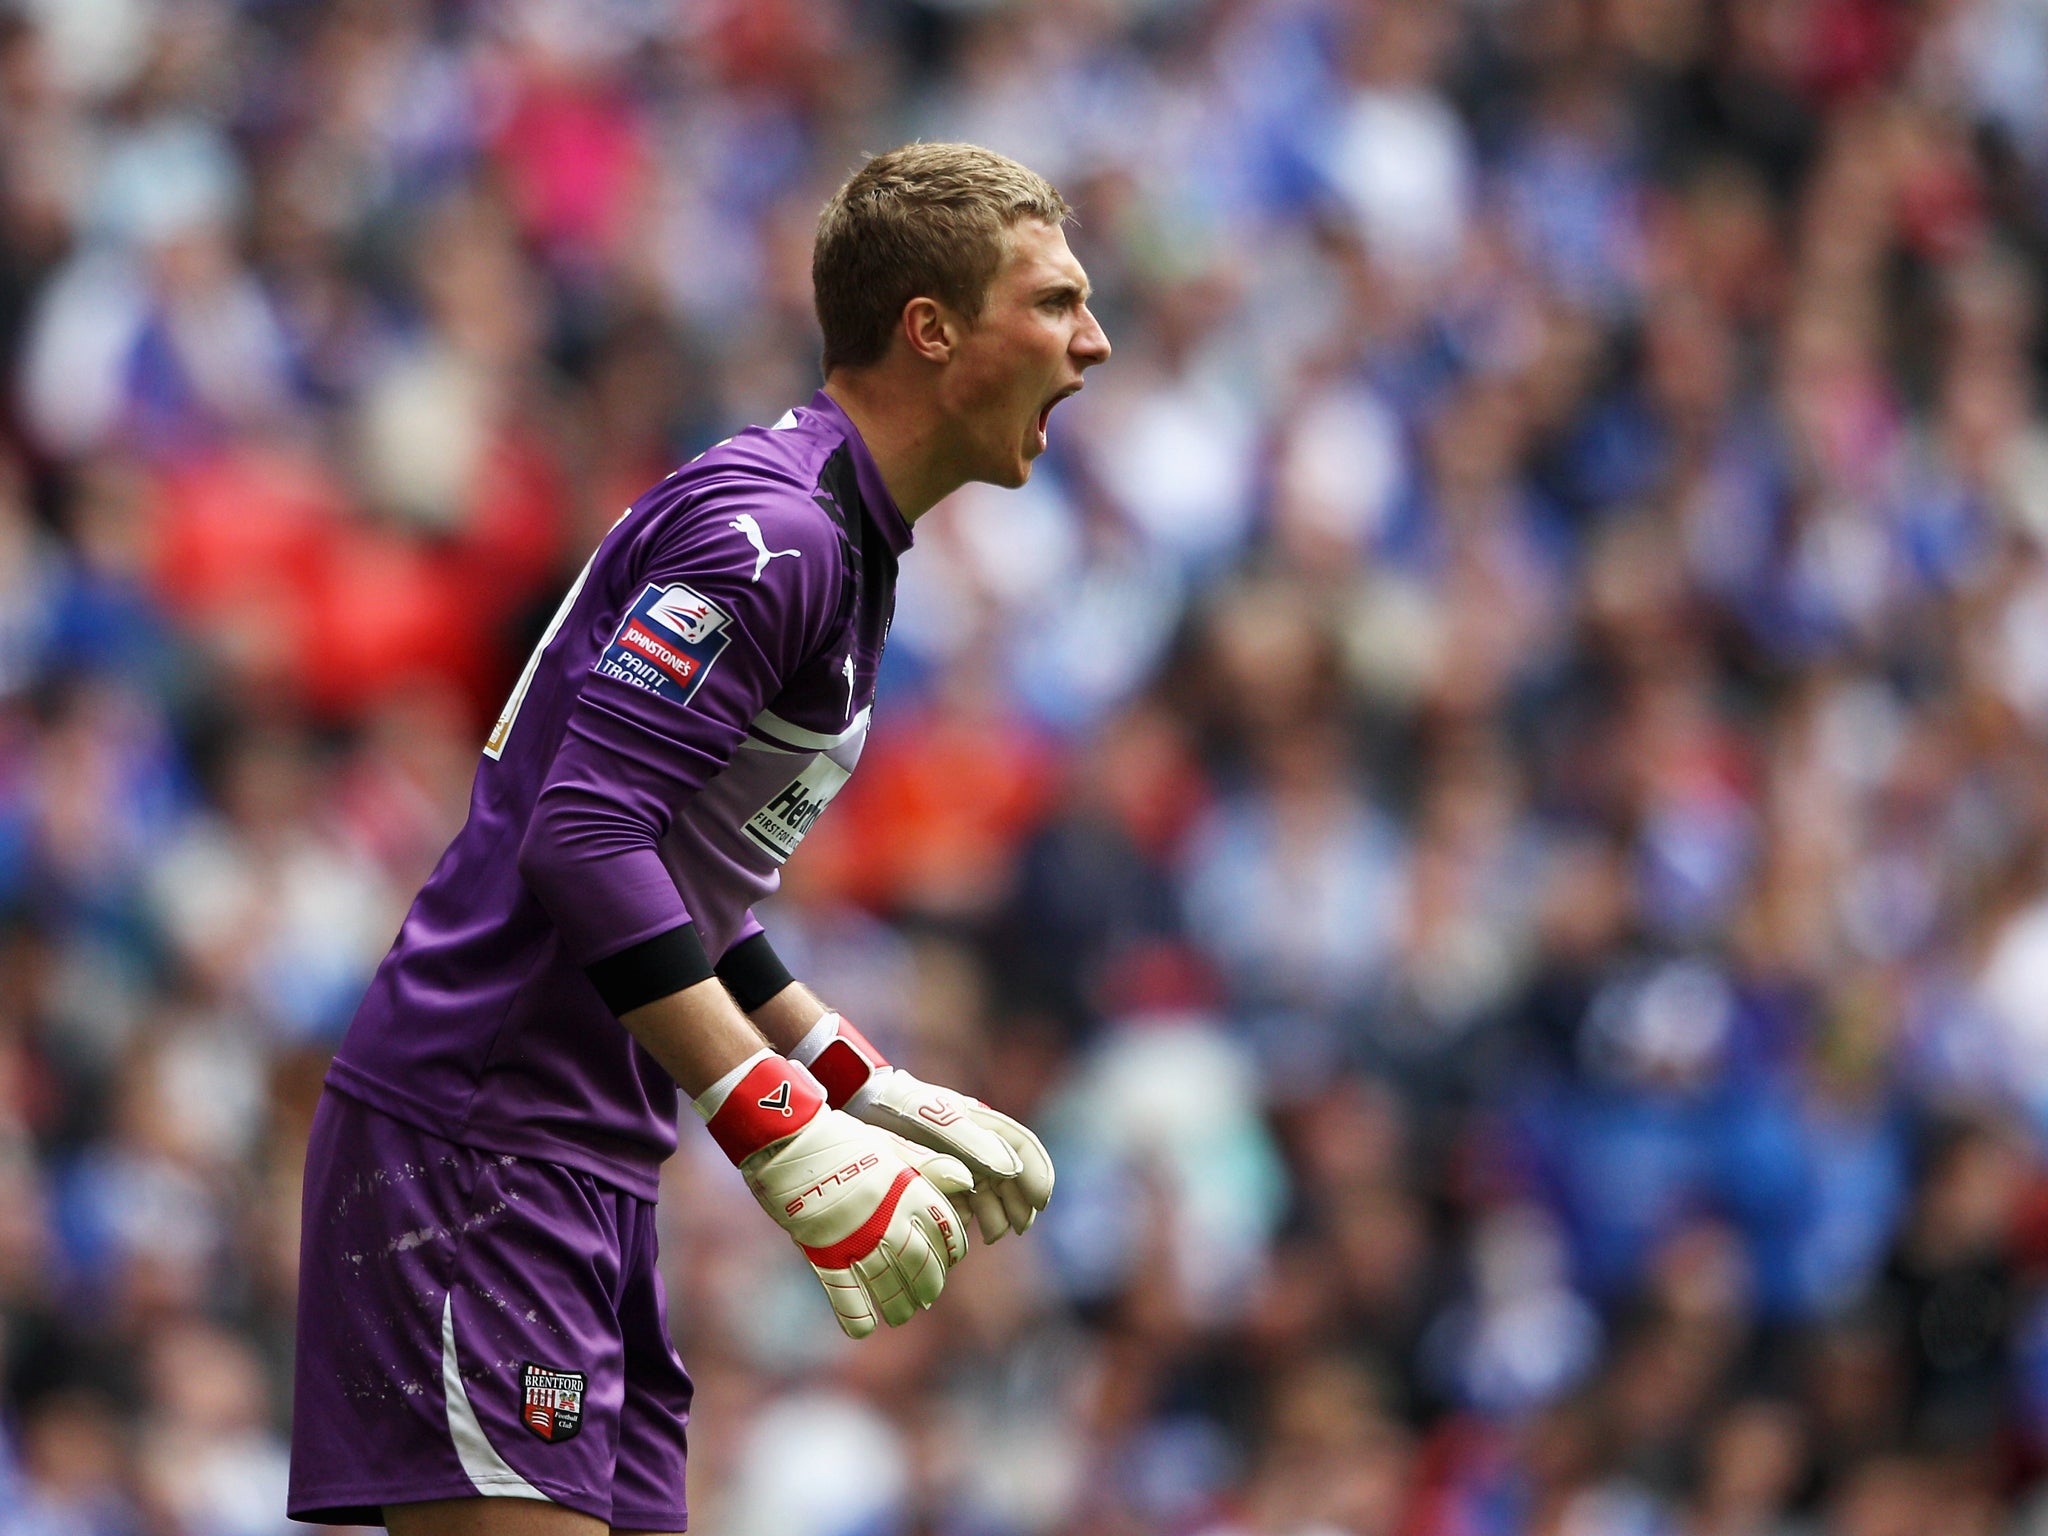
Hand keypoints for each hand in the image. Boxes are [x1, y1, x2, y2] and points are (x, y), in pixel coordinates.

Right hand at [699, 1053, 970, 1337]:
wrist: (790, 1138)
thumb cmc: (843, 1139)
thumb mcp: (890, 1145)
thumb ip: (928, 1166)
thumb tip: (967, 1179)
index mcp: (909, 1190)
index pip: (947, 1232)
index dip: (952, 1249)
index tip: (948, 1257)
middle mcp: (889, 1218)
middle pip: (923, 1265)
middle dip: (929, 1284)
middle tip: (927, 1294)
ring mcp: (856, 1239)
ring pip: (890, 1287)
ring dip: (900, 1306)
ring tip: (902, 1315)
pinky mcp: (823, 1254)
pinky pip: (845, 1296)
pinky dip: (857, 1318)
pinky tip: (864, 1328)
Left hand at [795, 1013, 1055, 1243]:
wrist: (861, 1108)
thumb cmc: (900, 1108)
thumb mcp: (936, 1118)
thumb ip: (972, 1140)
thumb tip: (1011, 1170)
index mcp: (983, 1123)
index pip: (1023, 1147)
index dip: (1038, 1173)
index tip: (1040, 1201)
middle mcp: (977, 1144)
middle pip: (1013, 1176)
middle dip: (1022, 1201)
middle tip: (1020, 1226)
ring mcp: (961, 1162)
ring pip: (993, 1194)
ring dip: (1001, 1214)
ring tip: (993, 1234)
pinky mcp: (942, 1180)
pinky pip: (968, 1204)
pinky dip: (975, 1218)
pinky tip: (971, 1231)